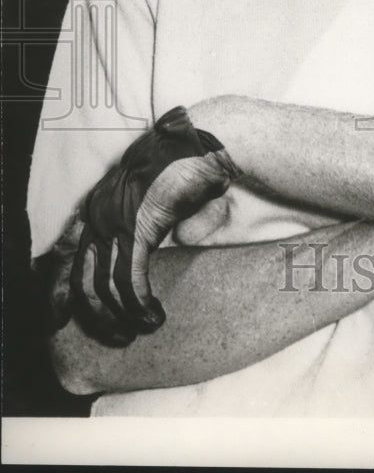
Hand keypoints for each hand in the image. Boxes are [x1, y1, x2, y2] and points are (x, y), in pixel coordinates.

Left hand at [49, 106, 239, 346]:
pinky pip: (130, 277)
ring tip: (141, 331)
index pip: (67, 250)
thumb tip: (182, 242)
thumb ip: (169, 223)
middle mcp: (101, 210)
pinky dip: (139, 304)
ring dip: (121, 316)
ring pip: (104, 283)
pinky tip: (154, 318)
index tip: (58, 317)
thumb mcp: (173, 198)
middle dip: (94, 314)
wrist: (210, 141)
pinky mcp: (140, 226)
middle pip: (81, 275)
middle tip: (116, 337)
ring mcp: (118, 217)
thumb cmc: (195, 165)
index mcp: (103, 202)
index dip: (60, 287)